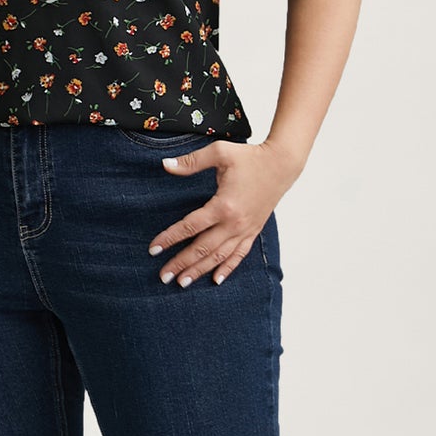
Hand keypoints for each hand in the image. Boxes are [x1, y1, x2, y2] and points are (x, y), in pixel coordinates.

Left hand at [148, 140, 300, 286]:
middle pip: (202, 248)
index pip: (190, 227)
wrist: (282, 164)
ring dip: (199, 271)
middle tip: (163, 276)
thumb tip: (165, 164)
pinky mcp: (253, 231)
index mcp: (223, 206)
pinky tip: (216, 280)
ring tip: (182, 283)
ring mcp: (245, 230)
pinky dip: (227, 268)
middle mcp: (234, 223)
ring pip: (218, 256)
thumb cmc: (251, 157)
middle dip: (181, 264)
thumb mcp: (219, 153)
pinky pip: (239, 255)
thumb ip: (191, 162)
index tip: (153, 249)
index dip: (169, 238)